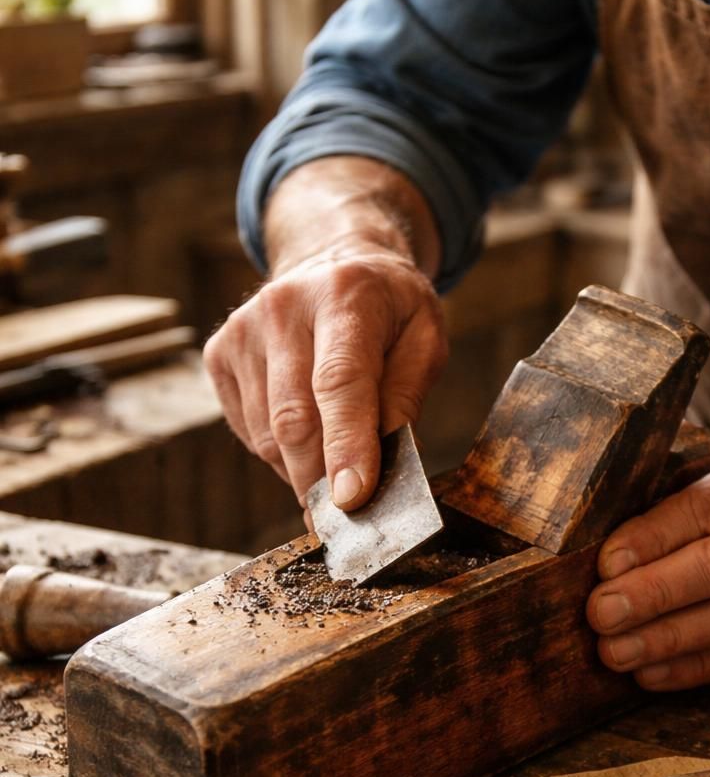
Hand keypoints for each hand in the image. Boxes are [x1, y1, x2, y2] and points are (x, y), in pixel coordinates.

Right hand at [204, 159, 447, 509]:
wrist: (333, 262)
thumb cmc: (388, 310)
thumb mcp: (424, 338)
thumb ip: (406, 396)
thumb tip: (379, 464)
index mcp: (345, 295)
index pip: (340, 382)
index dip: (346, 446)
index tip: (352, 498)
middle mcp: (283, 307)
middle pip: (296, 418)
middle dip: (322, 479)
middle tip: (347, 514)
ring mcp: (243, 330)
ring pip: (269, 436)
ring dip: (304, 468)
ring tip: (335, 455)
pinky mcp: (219, 354)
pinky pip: (250, 432)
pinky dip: (281, 453)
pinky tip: (307, 430)